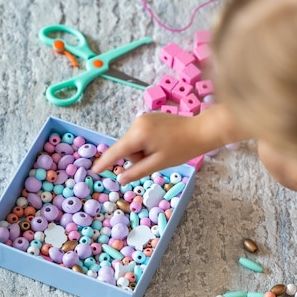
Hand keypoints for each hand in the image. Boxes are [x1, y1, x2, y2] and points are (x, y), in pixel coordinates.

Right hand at [92, 112, 208, 183]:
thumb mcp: (159, 163)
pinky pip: (141, 135)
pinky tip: (163, 144)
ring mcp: (144, 118)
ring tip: (163, 150)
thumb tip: (121, 179)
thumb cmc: (182, 148)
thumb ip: (138, 171)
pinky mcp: (151, 118)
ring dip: (144, 151)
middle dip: (138, 157)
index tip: (94, 170)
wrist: (202, 130)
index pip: (117, 151)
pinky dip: (148, 144)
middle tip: (158, 159)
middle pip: (127, 148)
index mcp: (138, 133)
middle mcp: (138, 123)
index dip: (105, 162)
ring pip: (135, 143)